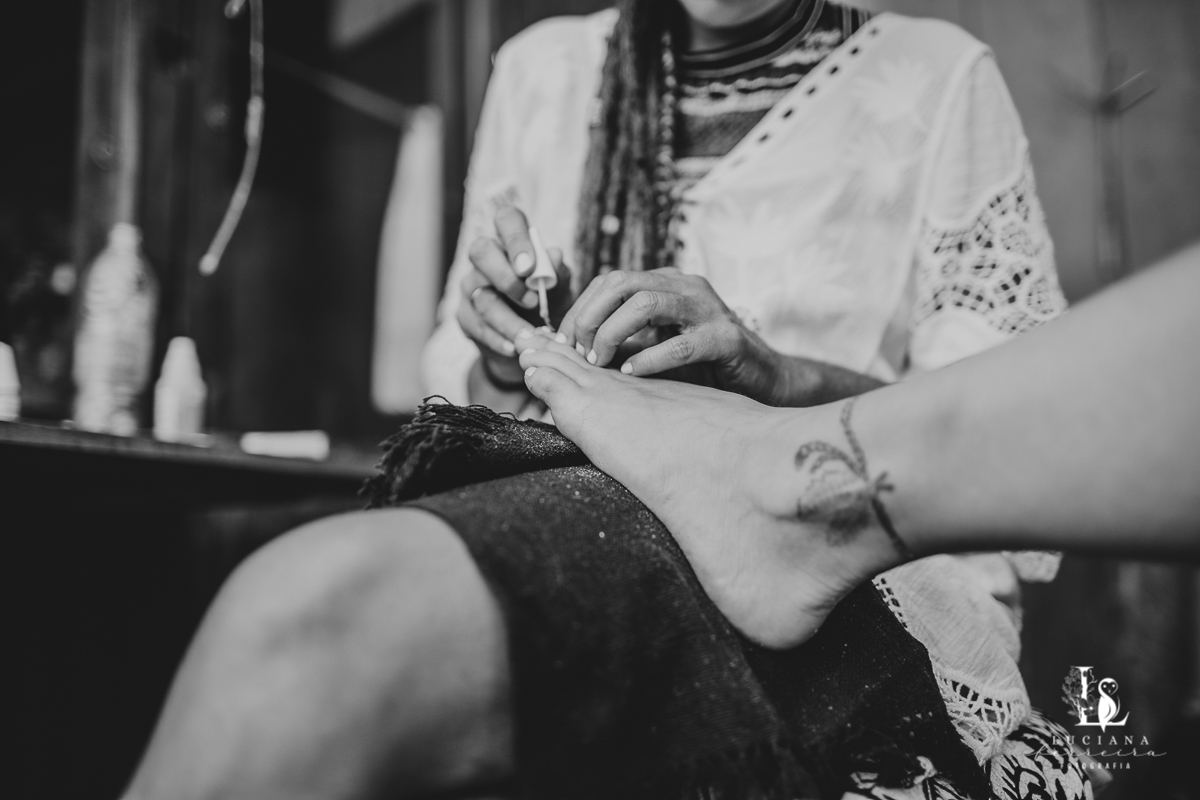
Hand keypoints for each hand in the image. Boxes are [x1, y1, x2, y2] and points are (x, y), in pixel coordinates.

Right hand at [456, 206, 572, 385]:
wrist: (533, 344)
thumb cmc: (549, 306)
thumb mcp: (561, 291)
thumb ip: (558, 274)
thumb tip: (553, 255)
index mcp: (513, 243)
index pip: (507, 219)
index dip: (515, 237)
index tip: (529, 266)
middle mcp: (487, 259)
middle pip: (481, 251)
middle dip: (506, 277)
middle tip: (532, 301)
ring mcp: (471, 286)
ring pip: (481, 295)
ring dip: (508, 318)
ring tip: (530, 335)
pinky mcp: (465, 316)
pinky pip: (476, 325)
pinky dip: (498, 338)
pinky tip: (514, 348)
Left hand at [557, 268, 786, 403]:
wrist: (765, 380)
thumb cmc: (704, 367)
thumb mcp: (656, 346)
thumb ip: (622, 341)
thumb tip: (572, 349)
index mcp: (666, 284)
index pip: (608, 281)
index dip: (580, 309)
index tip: (563, 342)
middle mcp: (685, 287)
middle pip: (621, 283)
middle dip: (590, 317)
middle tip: (578, 352)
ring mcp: (707, 309)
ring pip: (646, 304)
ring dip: (613, 334)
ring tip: (601, 363)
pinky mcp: (726, 338)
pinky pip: (681, 344)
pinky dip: (650, 359)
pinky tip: (632, 374)